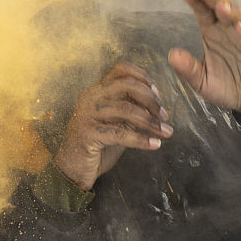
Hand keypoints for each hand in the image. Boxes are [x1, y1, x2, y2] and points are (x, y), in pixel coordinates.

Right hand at [53, 62, 171, 190]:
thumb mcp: (116, 122)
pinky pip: (121, 134)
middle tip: (164, 115)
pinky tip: (155, 144)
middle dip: (151, 99)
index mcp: (97, 91)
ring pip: (126, 109)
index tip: (157, 92)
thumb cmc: (96, 146)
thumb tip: (156, 103)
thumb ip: (130, 110)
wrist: (73, 170)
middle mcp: (91, 97)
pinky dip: (141, 139)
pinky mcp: (89, 134)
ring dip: (151, 122)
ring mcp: (88, 115)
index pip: (121, 69)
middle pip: (127, 85)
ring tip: (166, 132)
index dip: (143, 77)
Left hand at [168, 0, 240, 123]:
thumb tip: (172, 55)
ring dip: (232, 11)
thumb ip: (188, 69)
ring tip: (221, 6)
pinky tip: (240, 29)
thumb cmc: (227, 86)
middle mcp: (229, 32)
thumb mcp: (202, 81)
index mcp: (212, 33)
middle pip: (223, 8)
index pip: (203, 12)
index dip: (196, 0)